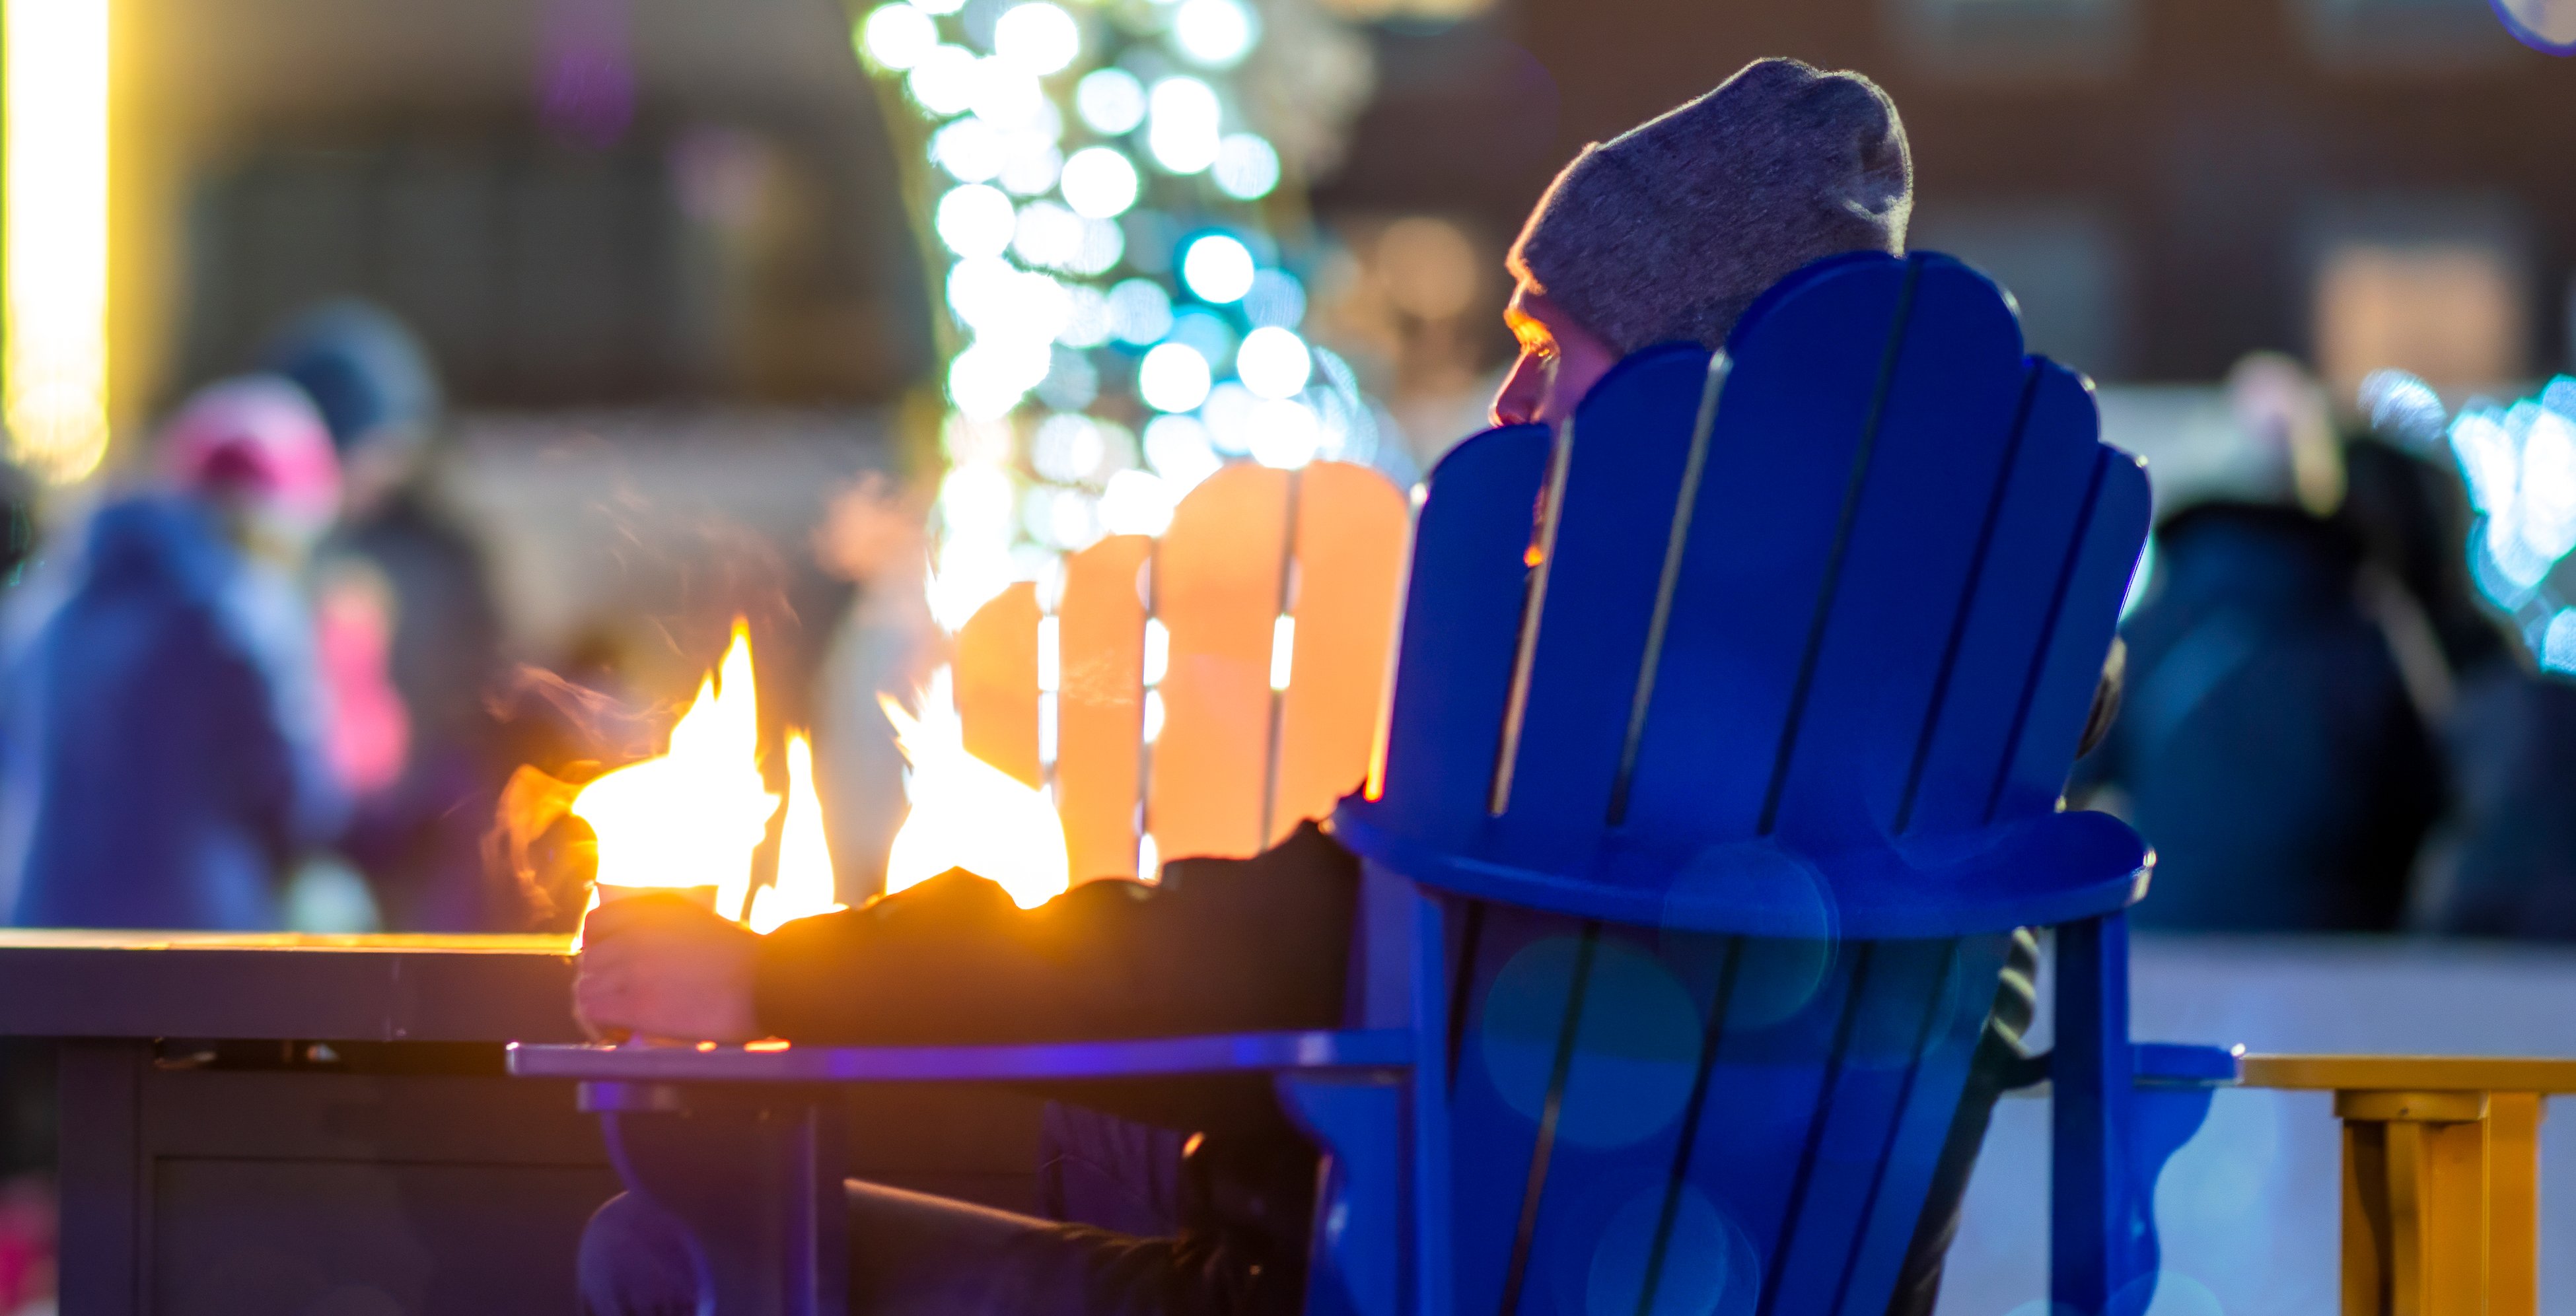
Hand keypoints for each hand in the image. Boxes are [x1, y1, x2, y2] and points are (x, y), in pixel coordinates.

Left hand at [575, 894, 761, 1042]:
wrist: (767, 982)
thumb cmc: (745, 960)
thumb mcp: (700, 923)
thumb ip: (666, 931)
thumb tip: (640, 956)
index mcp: (652, 909)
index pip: (596, 925)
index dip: (598, 950)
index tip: (611, 969)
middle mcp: (634, 932)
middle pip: (591, 961)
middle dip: (603, 984)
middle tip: (622, 1005)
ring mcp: (632, 966)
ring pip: (586, 987)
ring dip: (599, 1007)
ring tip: (619, 1024)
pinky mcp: (635, 1002)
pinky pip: (592, 1011)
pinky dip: (599, 1026)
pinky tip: (617, 1035)